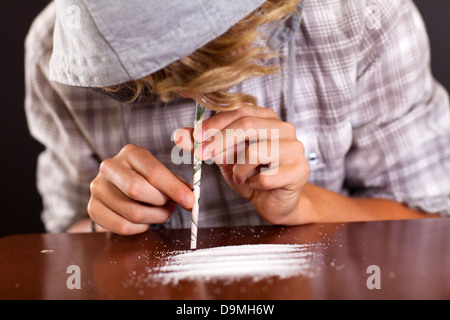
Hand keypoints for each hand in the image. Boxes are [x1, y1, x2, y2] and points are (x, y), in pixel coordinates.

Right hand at [87, 144, 194, 234]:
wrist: (118, 188)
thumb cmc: (147, 179)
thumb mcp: (162, 173)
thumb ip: (177, 182)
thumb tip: (191, 197)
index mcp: (131, 153)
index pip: (153, 172)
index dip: (174, 189)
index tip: (190, 201)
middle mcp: (110, 167)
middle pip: (137, 190)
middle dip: (161, 203)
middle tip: (172, 207)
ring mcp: (98, 187)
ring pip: (132, 212)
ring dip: (154, 218)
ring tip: (161, 213)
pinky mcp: (93, 208)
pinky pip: (122, 227)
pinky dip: (140, 228)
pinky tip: (145, 220)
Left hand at [175, 106, 309, 224]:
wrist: (274, 201)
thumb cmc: (250, 175)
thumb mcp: (223, 158)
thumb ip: (204, 145)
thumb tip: (180, 134)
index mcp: (267, 118)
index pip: (239, 111)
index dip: (215, 123)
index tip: (196, 137)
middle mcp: (284, 128)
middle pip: (247, 125)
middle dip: (219, 141)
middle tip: (202, 156)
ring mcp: (295, 148)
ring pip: (255, 152)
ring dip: (238, 169)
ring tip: (238, 177)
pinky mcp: (299, 170)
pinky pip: (267, 176)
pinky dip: (253, 184)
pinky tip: (255, 186)